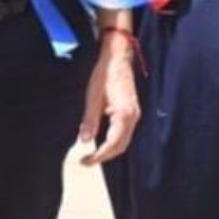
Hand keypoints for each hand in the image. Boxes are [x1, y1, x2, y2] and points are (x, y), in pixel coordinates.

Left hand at [79, 28, 140, 165]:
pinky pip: (124, 133)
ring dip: (109, 150)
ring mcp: (134, 114)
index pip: (113, 144)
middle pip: (121, 146)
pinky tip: (101, 141)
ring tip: (92, 154)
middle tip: (86, 161)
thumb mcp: (93, 97)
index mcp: (124, 114)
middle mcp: (133, 116)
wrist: (118, 58)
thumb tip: (84, 141)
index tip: (85, 161)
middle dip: (104, 156)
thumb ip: (90, 121)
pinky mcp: (131, 111)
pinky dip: (113, 141)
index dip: (99, 156)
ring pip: (124, 141)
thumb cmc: (105, 75)